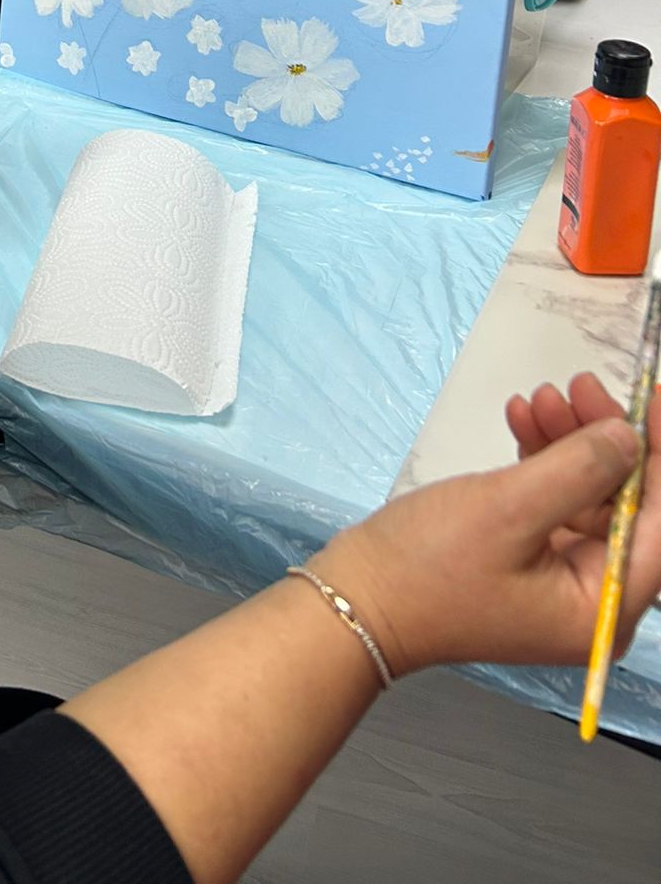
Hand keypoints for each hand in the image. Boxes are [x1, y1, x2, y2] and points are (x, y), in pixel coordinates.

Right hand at [310, 379, 660, 678]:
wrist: (358, 597)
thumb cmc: (431, 565)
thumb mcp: (508, 510)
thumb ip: (578, 470)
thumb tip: (630, 438)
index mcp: (603, 606)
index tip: (652, 399)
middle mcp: (592, 598)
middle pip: (625, 504)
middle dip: (606, 440)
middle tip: (578, 384)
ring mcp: (558, 579)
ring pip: (587, 495)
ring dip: (568, 441)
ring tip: (539, 394)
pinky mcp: (525, 560)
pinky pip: (552, 501)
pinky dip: (541, 458)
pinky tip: (520, 419)